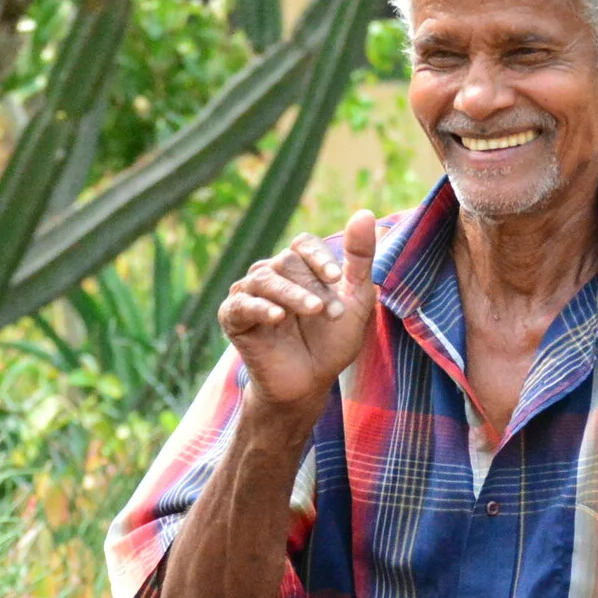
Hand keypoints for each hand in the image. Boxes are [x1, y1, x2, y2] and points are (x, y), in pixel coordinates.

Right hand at [218, 211, 377, 415]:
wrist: (310, 384)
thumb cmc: (332, 342)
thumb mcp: (355, 300)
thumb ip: (359, 258)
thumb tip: (365, 213)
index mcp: (297, 267)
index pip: (303, 244)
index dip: (319, 257)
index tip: (337, 277)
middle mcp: (270, 275)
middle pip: (286, 262)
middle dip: (313, 287)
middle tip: (333, 314)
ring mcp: (248, 294)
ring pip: (265, 279)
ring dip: (292, 295)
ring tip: (313, 311)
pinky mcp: (233, 318)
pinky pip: (241, 304)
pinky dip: (260, 307)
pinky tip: (278, 316)